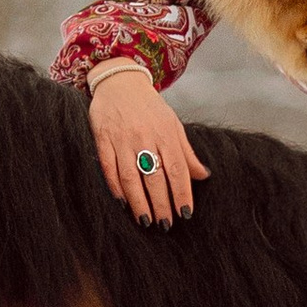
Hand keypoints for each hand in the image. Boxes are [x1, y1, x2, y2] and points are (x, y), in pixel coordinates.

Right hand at [88, 64, 207, 225]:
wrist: (120, 82)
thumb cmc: (149, 107)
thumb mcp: (173, 124)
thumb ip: (186, 152)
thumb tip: (203, 175)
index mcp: (166, 134)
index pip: (177, 170)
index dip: (182, 193)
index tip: (186, 213)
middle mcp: (145, 137)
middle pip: (155, 177)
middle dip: (162, 204)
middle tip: (165, 225)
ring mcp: (122, 139)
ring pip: (131, 177)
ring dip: (139, 202)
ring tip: (146, 220)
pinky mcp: (103, 139)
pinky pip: (109, 168)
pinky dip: (116, 187)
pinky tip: (123, 203)